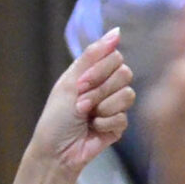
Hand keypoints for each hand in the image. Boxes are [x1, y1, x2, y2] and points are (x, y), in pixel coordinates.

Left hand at [27, 29, 136, 177]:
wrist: (56, 152)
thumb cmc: (56, 118)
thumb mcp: (70, 82)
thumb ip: (93, 56)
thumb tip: (116, 31)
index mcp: (93, 73)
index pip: (115, 57)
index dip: (100, 71)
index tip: (80, 85)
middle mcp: (106, 86)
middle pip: (125, 73)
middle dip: (101, 90)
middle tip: (82, 104)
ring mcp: (114, 105)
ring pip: (128, 95)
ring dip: (103, 108)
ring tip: (87, 117)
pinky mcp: (119, 125)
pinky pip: (124, 117)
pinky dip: (105, 123)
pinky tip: (93, 129)